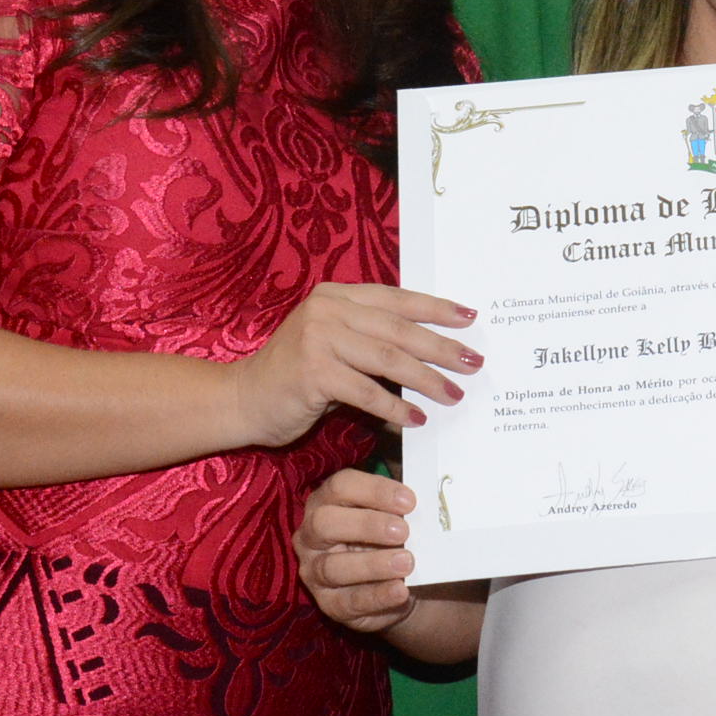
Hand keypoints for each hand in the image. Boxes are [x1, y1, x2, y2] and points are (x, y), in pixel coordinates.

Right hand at [230, 284, 480, 445]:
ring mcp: (318, 338)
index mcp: (336, 296)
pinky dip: (396, 408)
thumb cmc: (296, 377)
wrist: (243, 400)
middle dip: (442, 348)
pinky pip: (367, 391)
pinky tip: (417, 419)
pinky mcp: (313, 372)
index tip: (470, 319)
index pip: (397, 298)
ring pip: (389, 359)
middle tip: (473, 363)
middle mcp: (327, 310)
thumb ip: (371, 339)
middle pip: (399, 329)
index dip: (436, 308)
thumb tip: (432, 351)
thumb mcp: (334, 345)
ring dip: (427, 380)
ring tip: (453, 394)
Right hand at [295, 466, 422, 634]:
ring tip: (407, 562)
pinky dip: (377, 596)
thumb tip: (428, 493)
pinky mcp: (330, 605)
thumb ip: (402, 507)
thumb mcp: (395, 518)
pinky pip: (350, 601)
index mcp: (326, 503)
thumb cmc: (392, 540)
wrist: (399, 586)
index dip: (374, 490)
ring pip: (333, 567)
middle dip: (366, 524)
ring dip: (373, 564)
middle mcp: (311, 536)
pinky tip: (400, 590)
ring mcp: (315, 572)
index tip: (409, 501)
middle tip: (403, 531)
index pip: (340, 487)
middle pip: (325, 522)